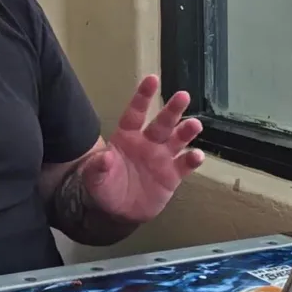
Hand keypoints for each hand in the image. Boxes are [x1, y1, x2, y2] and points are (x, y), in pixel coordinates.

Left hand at [82, 75, 204, 222]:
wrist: (117, 211)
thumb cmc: (104, 186)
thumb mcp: (94, 178)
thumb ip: (98, 167)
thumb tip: (104, 157)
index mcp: (127, 136)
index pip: (136, 113)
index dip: (143, 96)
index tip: (152, 79)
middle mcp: (147, 142)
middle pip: (162, 123)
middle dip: (172, 110)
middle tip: (183, 96)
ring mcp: (161, 158)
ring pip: (177, 140)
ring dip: (186, 131)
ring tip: (195, 125)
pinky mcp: (172, 176)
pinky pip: (184, 165)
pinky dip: (192, 159)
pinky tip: (197, 155)